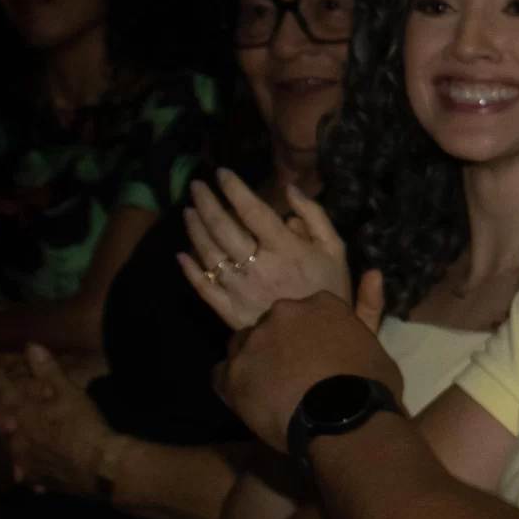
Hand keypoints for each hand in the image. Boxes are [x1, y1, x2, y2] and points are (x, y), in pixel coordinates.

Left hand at [0, 343, 114, 494]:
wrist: (97, 465)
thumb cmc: (81, 423)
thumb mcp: (68, 391)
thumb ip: (47, 369)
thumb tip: (31, 346)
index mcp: (20, 410)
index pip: (0, 388)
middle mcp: (14, 434)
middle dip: (2, 410)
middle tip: (6, 405)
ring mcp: (22, 458)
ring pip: (9, 446)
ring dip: (12, 439)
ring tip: (16, 438)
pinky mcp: (35, 477)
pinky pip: (25, 473)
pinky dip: (27, 469)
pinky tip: (30, 473)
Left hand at [180, 170, 352, 332]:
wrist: (322, 345)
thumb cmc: (331, 292)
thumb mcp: (336, 251)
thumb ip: (316, 217)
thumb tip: (291, 190)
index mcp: (286, 249)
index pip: (253, 211)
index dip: (235, 189)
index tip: (222, 173)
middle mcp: (259, 267)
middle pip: (223, 228)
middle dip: (206, 202)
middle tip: (196, 186)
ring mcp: (240, 290)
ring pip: (209, 254)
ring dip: (195, 229)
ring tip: (188, 212)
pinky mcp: (230, 312)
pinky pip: (203, 287)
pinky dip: (189, 270)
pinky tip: (181, 255)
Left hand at [213, 276, 396, 453]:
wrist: (346, 423)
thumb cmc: (370, 385)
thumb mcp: (375, 343)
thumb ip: (367, 309)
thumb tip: (372, 272)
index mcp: (319, 304)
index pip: (308, 312)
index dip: (311, 335)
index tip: (319, 356)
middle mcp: (281, 313)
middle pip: (272, 325)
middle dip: (280, 345)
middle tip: (296, 376)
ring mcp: (253, 342)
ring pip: (244, 346)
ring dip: (254, 362)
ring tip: (272, 391)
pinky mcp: (232, 373)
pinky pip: (222, 375)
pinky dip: (234, 386)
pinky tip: (254, 403)